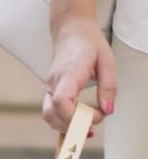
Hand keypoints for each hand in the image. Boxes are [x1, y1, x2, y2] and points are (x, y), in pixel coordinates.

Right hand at [43, 15, 114, 132]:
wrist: (71, 31)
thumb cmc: (89, 43)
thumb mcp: (107, 62)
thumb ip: (108, 87)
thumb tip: (108, 110)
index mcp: (69, 73)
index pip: (61, 101)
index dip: (75, 116)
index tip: (96, 116)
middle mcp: (54, 83)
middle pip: (52, 114)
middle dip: (72, 126)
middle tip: (93, 127)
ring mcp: (48, 88)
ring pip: (49, 116)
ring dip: (66, 126)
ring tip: (86, 126)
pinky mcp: (49, 92)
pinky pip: (51, 112)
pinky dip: (63, 122)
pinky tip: (78, 121)